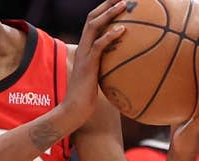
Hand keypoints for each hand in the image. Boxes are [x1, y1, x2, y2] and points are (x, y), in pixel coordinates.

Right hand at [56, 0, 130, 130]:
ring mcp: (84, 56)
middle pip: (91, 18)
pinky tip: (122, 30)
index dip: (103, 11)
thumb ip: (106, 69)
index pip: (91, 24)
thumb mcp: (98, 79)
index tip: (117, 2)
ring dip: (109, 13)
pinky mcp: (88, 65)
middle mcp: (83, 48)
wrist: (74, 111)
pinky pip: (99, 46)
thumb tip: (123, 67)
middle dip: (106, 5)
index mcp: (85, 50)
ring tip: (124, 4)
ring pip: (94, 26)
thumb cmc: (86, 99)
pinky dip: (110, 36)